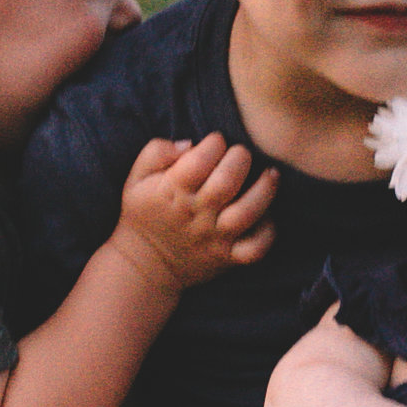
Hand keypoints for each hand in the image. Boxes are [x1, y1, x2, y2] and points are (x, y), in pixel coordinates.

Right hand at [112, 135, 276, 290]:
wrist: (144, 266)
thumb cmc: (144, 214)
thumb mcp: (136, 178)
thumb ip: (156, 152)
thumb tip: (189, 144)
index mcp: (172, 192)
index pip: (199, 161)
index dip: (214, 144)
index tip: (217, 141)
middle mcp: (196, 215)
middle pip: (226, 183)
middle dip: (240, 159)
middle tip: (241, 153)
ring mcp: (214, 238)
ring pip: (247, 213)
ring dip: (264, 190)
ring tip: (270, 174)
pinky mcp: (228, 257)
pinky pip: (255, 248)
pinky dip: (267, 231)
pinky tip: (267, 213)